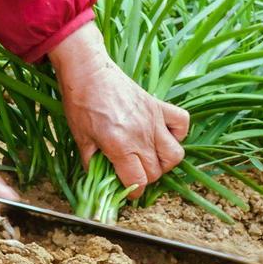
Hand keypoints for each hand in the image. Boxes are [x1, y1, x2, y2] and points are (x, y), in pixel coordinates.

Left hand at [49, 22, 189, 197]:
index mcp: (119, 146)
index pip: (138, 181)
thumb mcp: (80, 138)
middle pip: (156, 171)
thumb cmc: (80, 104)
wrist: (88, 72)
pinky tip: (163, 134)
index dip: (133, 192)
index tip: (128, 190)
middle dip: (146, 178)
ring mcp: (154, 120)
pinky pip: (182, 123)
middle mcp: (141, 135)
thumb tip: (100, 180)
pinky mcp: (159, 105)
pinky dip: (178, 133)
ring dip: (165, 162)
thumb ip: (92, 163)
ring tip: (151, 158)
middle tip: (134, 172)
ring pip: (175, 154)